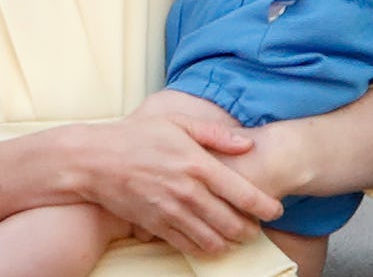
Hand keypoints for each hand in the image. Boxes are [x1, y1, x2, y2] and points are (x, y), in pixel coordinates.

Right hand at [68, 114, 282, 256]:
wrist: (96, 160)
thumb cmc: (137, 136)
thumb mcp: (177, 122)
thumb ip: (215, 134)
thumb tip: (247, 143)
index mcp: (197, 163)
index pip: (243, 193)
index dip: (265, 206)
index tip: (276, 210)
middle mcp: (188, 192)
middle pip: (233, 223)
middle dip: (250, 229)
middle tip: (255, 225)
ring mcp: (172, 213)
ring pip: (214, 241)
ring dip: (230, 242)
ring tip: (235, 235)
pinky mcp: (157, 227)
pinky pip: (189, 247)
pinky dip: (206, 250)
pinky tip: (210, 242)